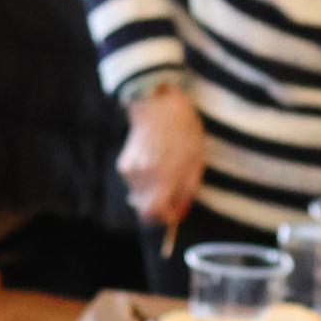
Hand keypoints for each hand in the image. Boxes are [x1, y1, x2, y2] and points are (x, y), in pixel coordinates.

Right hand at [118, 86, 205, 229]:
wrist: (157, 102)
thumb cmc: (183, 130)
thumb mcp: (196, 161)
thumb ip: (187, 189)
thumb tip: (179, 211)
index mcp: (163, 179)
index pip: (154, 214)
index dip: (165, 217)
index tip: (175, 212)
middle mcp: (142, 179)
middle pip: (145, 209)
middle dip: (159, 206)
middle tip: (173, 193)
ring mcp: (130, 172)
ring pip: (140, 195)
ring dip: (153, 190)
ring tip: (167, 167)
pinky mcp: (124, 164)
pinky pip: (136, 182)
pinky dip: (146, 179)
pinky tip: (156, 159)